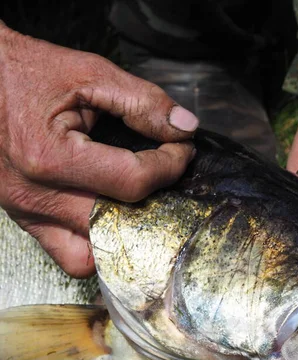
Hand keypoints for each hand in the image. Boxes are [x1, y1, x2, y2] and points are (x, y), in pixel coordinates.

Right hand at [0, 24, 198, 276]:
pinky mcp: (24, 218)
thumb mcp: (87, 73)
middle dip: (157, 198)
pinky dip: (98, 244)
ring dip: (128, 231)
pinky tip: (111, 216)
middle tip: (166, 171)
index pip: (134, 181)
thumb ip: (142, 101)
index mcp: (51, 157)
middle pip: (120, 223)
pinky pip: (69, 256)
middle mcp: (36, 196)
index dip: (171, 165)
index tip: (182, 148)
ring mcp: (27, 213)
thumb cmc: (20, 72)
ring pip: (95, 253)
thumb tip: (185, 127)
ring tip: (141, 198)